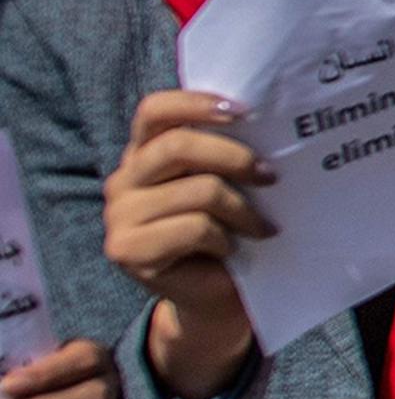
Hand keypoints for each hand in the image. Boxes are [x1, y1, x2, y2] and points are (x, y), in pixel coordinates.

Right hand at [101, 91, 263, 398]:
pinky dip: (225, 238)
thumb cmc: (231, 229)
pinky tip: (233, 249)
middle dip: (235, 157)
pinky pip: (193, 229)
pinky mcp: (126, 250)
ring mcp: (119, 215)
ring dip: (242, 209)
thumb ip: (229, 151)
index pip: (155, 111)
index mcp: (144, 152)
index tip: (245, 111)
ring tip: (263, 227)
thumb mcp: (230, 183)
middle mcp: (124, 179)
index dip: (195, 103)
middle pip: (177, 146)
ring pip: (196, 191)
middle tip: (273, 176)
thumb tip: (272, 119)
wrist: (219, 295)